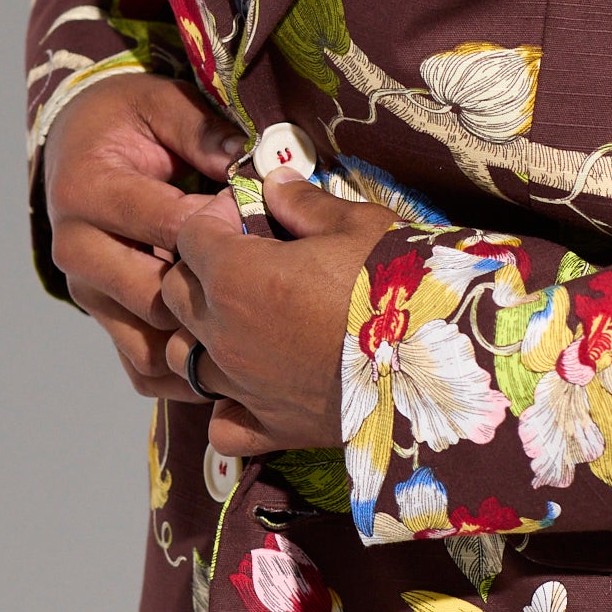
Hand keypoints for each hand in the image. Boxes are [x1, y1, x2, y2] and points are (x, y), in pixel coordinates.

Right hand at [43, 73, 244, 398]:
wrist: (77, 148)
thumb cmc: (127, 122)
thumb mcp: (162, 103)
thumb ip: (203, 130)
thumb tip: (250, 163)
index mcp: (85, 188)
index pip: (163, 222)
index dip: (220, 225)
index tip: (257, 214)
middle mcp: (74, 247)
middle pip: (153, 294)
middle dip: (213, 287)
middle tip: (259, 272)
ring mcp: (86, 292)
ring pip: (149, 342)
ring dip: (204, 336)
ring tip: (251, 315)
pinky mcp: (102, 321)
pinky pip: (144, 367)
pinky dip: (186, 369)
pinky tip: (228, 346)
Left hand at [159, 176, 392, 455]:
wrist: (439, 368)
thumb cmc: (399, 286)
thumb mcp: (357, 226)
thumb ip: (303, 203)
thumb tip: (275, 183)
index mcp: (235, 276)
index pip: (188, 235)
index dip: (214, 217)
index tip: (246, 214)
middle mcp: (223, 334)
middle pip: (173, 292)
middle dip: (198, 269)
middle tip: (244, 260)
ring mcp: (241, 386)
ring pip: (183, 357)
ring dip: (201, 334)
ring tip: (244, 321)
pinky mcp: (269, 429)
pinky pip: (221, 424)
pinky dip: (225, 406)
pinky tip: (251, 389)